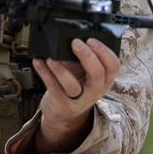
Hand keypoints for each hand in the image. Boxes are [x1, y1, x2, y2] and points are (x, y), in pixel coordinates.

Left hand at [29, 38, 120, 153]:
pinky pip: (53, 87)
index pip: (113, 66)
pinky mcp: (62, 105)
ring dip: (61, 70)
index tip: (91, 40)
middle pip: (97, 74)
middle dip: (87, 56)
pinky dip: (44, 73)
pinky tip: (39, 62)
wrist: (64, 113)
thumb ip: (84, 59)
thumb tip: (75, 40)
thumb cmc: (76, 86)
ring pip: (72, 85)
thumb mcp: (85, 74)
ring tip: (51, 58)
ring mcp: (79, 100)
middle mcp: (95, 91)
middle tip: (75, 43)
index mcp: (105, 80)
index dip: (104, 51)